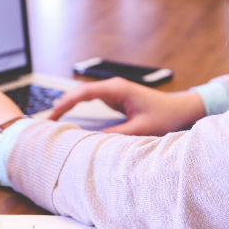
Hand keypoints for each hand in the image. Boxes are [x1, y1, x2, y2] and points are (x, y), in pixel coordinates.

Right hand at [49, 77, 204, 135]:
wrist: (181, 109)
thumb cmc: (165, 116)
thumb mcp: (140, 128)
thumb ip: (116, 134)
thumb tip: (92, 141)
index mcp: (117, 89)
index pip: (83, 92)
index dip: (65, 103)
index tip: (53, 115)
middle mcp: (113, 87)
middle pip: (79, 92)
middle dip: (62, 104)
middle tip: (47, 121)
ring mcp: (113, 91)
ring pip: (83, 96)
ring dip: (68, 105)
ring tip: (53, 120)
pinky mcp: (115, 98)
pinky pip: (91, 100)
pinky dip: (78, 108)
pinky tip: (69, 117)